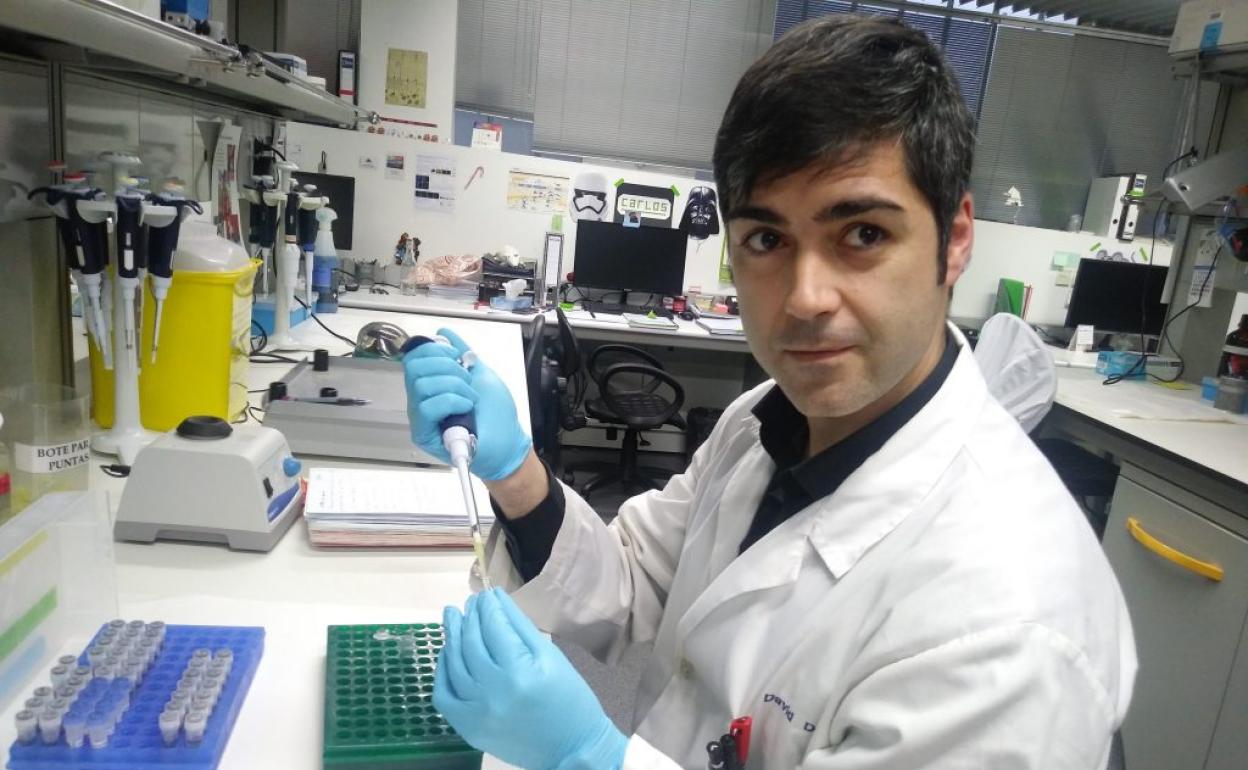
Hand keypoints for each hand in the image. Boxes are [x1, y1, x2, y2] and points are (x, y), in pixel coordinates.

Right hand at [403, 328, 531, 480]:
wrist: (508, 441)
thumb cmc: (496, 413)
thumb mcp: (480, 373)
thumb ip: (461, 352)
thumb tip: (443, 332)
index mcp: (431, 383)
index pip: (414, 357)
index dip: (434, 350)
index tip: (458, 357)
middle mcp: (421, 398)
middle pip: (413, 367)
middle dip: (445, 366)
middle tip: (467, 380)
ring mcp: (420, 416)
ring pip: (421, 386)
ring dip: (454, 386)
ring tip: (470, 398)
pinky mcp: (424, 434)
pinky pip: (426, 408)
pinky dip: (451, 401)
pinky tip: (465, 408)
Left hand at [435, 589, 626, 769]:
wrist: (572, 749)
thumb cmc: (569, 699)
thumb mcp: (551, 658)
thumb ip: (520, 626)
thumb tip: (496, 598)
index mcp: (520, 672)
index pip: (494, 628)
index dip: (488, 607)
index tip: (486, 594)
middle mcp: (493, 693)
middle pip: (471, 644)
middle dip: (469, 618)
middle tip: (469, 603)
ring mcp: (477, 713)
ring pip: (454, 666)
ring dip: (452, 637)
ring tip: (453, 618)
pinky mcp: (469, 729)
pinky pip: (444, 695)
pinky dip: (442, 672)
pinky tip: (447, 654)